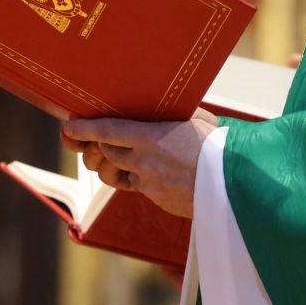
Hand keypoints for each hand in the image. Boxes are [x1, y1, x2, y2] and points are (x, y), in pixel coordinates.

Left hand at [60, 108, 218, 217]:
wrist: (237, 182)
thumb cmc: (221, 146)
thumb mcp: (199, 119)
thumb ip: (176, 114)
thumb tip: (167, 106)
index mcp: (152, 137)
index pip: (107, 131)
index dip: (84, 130)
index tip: (68, 127)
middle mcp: (144, 161)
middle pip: (106, 153)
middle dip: (97, 147)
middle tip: (92, 140)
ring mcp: (149, 183)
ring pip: (113, 175)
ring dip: (110, 165)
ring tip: (115, 157)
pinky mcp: (157, 198)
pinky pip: (135, 187)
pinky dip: (133, 178)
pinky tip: (145, 171)